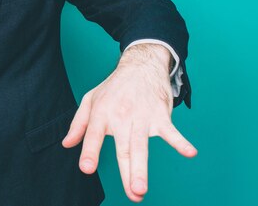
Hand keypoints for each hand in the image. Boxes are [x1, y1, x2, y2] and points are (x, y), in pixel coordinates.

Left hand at [61, 44, 196, 201]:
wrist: (141, 65)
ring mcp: (142, 117)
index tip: (87, 168)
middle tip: (132, 193)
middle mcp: (121, 116)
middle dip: (127, 171)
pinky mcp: (160, 116)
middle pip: (123, 148)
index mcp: (102, 112)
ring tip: (141, 188)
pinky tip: (189, 152)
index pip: (94, 134)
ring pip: (142, 146)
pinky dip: (180, 141)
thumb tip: (67, 144)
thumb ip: (79, 124)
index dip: (90, 151)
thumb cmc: (114, 87)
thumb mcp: (90, 99)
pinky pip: (171, 131)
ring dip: (142, 168)